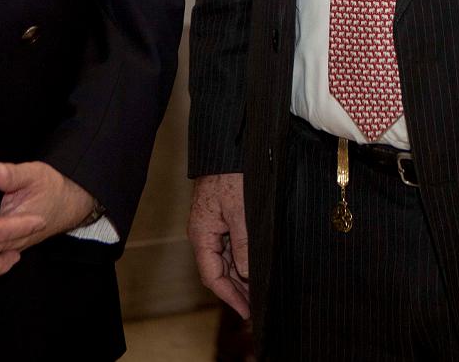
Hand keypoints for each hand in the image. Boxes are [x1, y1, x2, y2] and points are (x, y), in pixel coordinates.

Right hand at [188, 173, 250, 318]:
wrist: (226, 147)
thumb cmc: (231, 174)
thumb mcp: (240, 211)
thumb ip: (243, 244)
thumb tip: (247, 274)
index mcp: (201, 235)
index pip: (212, 276)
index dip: (230, 296)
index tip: (248, 310)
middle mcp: (203, 233)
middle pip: (217, 271)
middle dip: (236, 291)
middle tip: (256, 307)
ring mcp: (212, 226)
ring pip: (224, 260)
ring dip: (239, 277)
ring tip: (257, 292)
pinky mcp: (221, 217)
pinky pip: (229, 246)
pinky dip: (241, 260)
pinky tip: (253, 267)